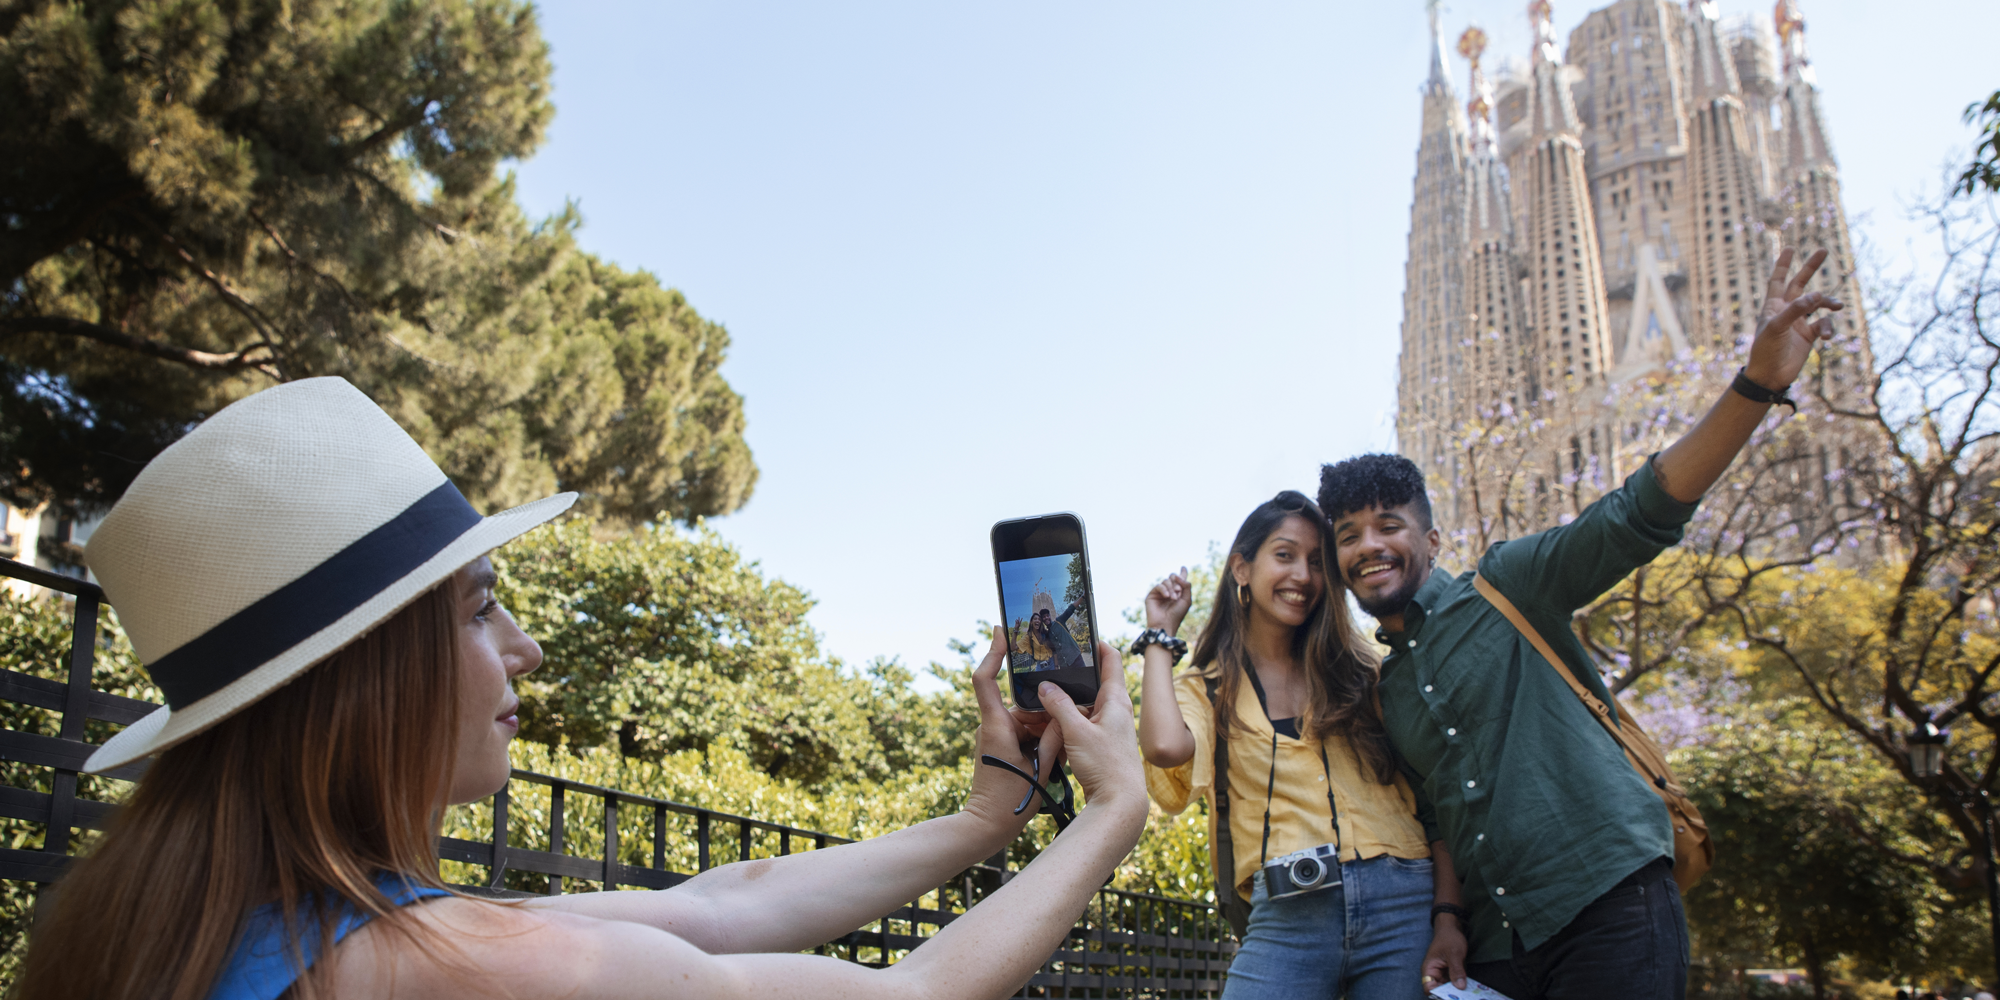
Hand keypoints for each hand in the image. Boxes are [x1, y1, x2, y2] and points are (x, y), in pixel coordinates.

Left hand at [965, 632, 1063, 835]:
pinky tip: (1060, 748)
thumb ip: (1054, 738)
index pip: (985, 679)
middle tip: (1068, 712)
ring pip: (1029, 716)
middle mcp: (994, 725)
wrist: (987, 825)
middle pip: (1021, 699)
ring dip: (1048, 724)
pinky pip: (1027, 730)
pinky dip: (1043, 735)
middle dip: (1045, 704)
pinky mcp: (1005, 745)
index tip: (1003, 631)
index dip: (992, 652)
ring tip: (1067, 740)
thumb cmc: (1008, 800)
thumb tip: (1065, 714)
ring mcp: (999, 735)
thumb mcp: (1039, 767)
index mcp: (996, 725)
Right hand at [1036, 642, 1145, 821]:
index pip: (1112, 660)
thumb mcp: (1077, 732)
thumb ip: (1059, 706)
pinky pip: (1083, 724)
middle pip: (1094, 683)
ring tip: (1042, 693)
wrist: (1119, 803)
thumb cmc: (1106, 766)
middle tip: (1052, 663)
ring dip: (1066, 701)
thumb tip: (1045, 686)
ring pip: (1085, 705)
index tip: (1081, 634)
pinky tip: (1050, 723)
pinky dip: (1067, 720)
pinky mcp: (1102, 744)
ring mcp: (1110, 728)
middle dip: (1073, 675)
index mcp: (1116, 701)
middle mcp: (1116, 711)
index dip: (1098, 644)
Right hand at [1144, 568, 1192, 632]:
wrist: (1166, 623)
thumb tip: (1178, 576)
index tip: (1183, 567)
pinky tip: (1166, 596)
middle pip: (1173, 577)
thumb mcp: (1187, 600)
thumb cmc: (1177, 614)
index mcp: (1178, 593)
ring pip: (1166, 581)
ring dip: (1171, 588)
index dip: (1182, 573)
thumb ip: (1186, 586)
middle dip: (1177, 582)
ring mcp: (1160, 593)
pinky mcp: (1152, 595)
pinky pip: (1158, 586)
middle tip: (1178, 591)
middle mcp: (1169, 591)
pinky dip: (1164, 589)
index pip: (1180, 580)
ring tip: (1173, 598)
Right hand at [1422, 915, 1468, 991]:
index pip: (1429, 988)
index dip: (1438, 994)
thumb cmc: (1449, 937)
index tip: (1452, 996)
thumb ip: (1456, 970)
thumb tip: (1460, 987)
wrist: (1452, 928)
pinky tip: (1469, 988)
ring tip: (1468, 993)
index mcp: (1429, 969)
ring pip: (1448, 989)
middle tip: (1462, 996)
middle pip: (1439, 991)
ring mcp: (1443, 974)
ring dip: (1456, 991)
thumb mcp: (1454, 953)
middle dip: (1450, 994)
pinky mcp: (1450, 973)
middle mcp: (1435, 974)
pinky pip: (1454, 983)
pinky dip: (1460, 986)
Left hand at [1743, 247, 1843, 391]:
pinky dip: (1829, 328)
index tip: (1790, 247)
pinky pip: (1824, 324)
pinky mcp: (1809, 335)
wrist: (1770, 376)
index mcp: (1773, 306)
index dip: (1783, 264)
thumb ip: (1796, 310)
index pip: (1778, 280)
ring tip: (1838, 305)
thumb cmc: (1766, 350)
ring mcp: (1799, 322)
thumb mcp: (1776, 327)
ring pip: (1818, 304)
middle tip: (1823, 250)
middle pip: (1800, 284)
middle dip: (1810, 268)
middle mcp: (1786, 311)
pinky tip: (1827, 337)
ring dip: (1829, 302)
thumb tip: (1816, 295)